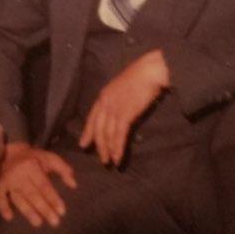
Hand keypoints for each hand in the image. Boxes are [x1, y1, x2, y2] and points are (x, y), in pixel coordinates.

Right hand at [0, 143, 76, 227]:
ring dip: (27, 211)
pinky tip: (9, 218)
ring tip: (38, 223)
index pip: (44, 185)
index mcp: (32, 166)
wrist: (11, 151)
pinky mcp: (0, 185)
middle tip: (54, 222)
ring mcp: (8, 181)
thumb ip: (63, 169)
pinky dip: (3, 207)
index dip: (53, 198)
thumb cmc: (33, 158)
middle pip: (33, 194)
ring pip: (18, 198)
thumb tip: (73, 184)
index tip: (62, 211)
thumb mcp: (50, 158)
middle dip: (44, 209)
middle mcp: (20, 174)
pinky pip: (0, 197)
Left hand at [78, 49, 169, 165]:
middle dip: (99, 146)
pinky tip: (118, 157)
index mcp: (104, 96)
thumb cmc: (141, 77)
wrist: (151, 71)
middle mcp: (106, 103)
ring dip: (109, 150)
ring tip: (110, 162)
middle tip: (102, 160)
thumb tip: (119, 114)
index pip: (92, 118)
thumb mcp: (123, 88)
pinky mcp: (126, 114)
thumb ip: (118, 100)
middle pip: (98, 129)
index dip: (88, 132)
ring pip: (107, 134)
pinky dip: (118, 148)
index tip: (83, 144)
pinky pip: (119, 135)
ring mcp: (115, 109)